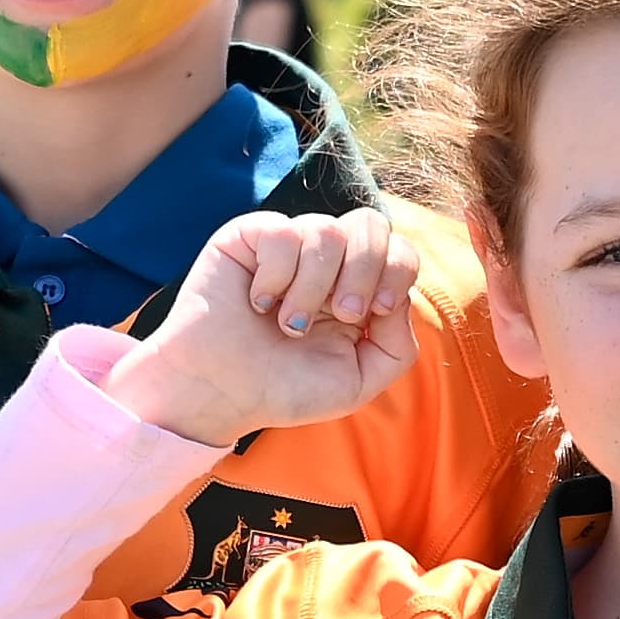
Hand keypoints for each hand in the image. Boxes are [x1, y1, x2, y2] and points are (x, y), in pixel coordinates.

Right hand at [104, 208, 422, 445]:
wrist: (219, 394)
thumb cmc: (284, 390)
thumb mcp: (358, 382)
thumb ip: (398, 345)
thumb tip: (400, 297)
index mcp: (357, 288)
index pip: (398, 249)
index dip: (395, 272)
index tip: (371, 314)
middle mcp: (327, 261)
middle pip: (370, 224)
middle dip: (364, 271)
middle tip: (342, 315)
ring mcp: (288, 247)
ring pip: (325, 230)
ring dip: (312, 287)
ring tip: (289, 324)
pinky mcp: (248, 238)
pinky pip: (281, 232)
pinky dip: (275, 275)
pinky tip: (258, 303)